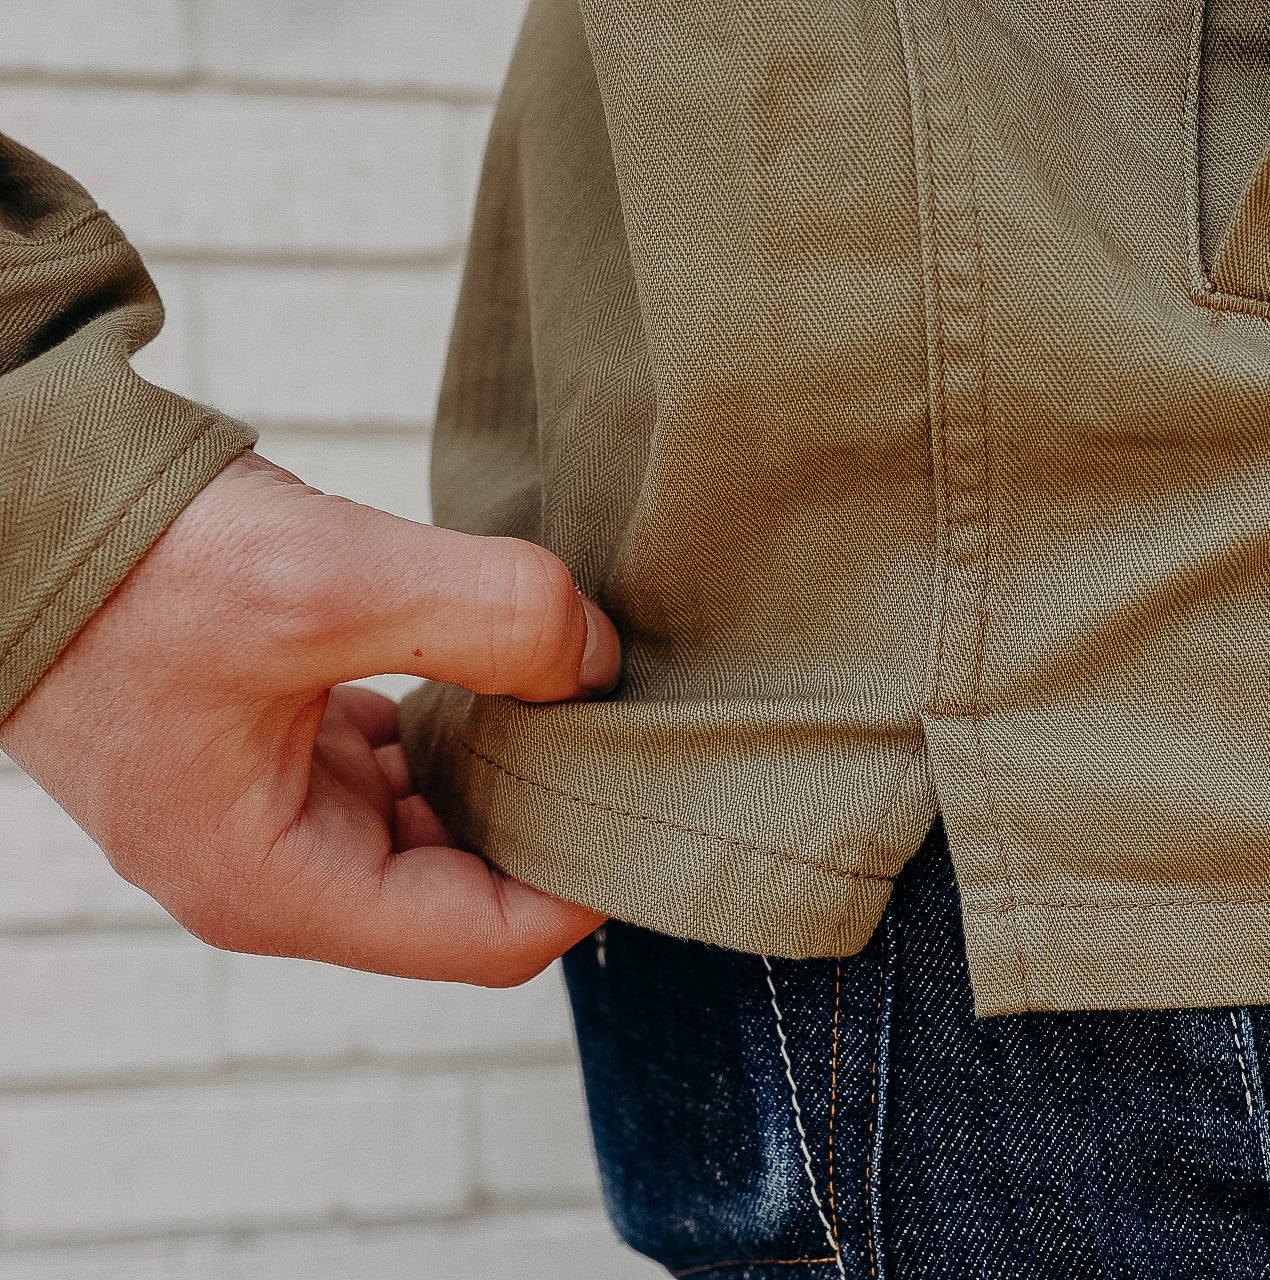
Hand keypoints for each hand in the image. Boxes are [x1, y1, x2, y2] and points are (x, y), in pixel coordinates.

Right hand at [0, 451, 618, 984]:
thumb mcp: (325, 584)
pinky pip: (405, 756)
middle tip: (625, 722)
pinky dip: (461, 713)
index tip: (650, 792)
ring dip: (509, 755)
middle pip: (473, 882)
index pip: (486, 938)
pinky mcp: (279, 740)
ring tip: (569, 678)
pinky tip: (497, 652)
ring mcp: (276, 804)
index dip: (585, 879)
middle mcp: (280, 867)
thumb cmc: (129, 570)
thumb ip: (488, 616)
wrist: (12, 501)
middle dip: (552, 811)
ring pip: (444, 814)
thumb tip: (597, 657)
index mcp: (280, 885)